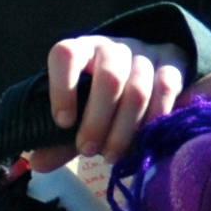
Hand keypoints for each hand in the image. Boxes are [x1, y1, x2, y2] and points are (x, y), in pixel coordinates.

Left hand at [27, 35, 188, 170]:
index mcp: (82, 50)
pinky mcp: (172, 65)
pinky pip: (167, 90)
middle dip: (97, 121)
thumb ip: (59, 138)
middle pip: (109, 77)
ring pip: (138, 89)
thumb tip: (38, 163)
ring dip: (123, 129)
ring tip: (111, 155)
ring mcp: (145, 54)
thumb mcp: (79, 111)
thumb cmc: (101, 96)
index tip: (62, 122)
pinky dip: (154, 120)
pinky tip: (144, 141)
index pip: (67, 54)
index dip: (62, 88)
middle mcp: (113, 47)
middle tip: (88, 151)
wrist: (145, 68)